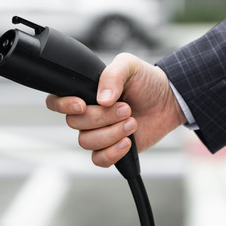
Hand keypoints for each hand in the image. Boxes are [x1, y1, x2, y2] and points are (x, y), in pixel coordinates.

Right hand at [46, 53, 186, 167]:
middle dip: (102, 117)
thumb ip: (112, 75)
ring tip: (132, 122)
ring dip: (111, 133)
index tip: (82, 104)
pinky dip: (113, 152)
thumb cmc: (147, 81)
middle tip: (126, 108)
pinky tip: (128, 141)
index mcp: (85, 92)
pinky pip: (99, 159)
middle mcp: (88, 114)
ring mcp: (98, 132)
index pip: (56, 101)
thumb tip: (101, 98)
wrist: (168, 100)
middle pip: (75, 123)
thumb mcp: (130, 65)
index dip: (63, 105)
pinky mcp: (111, 149)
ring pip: (86, 142)